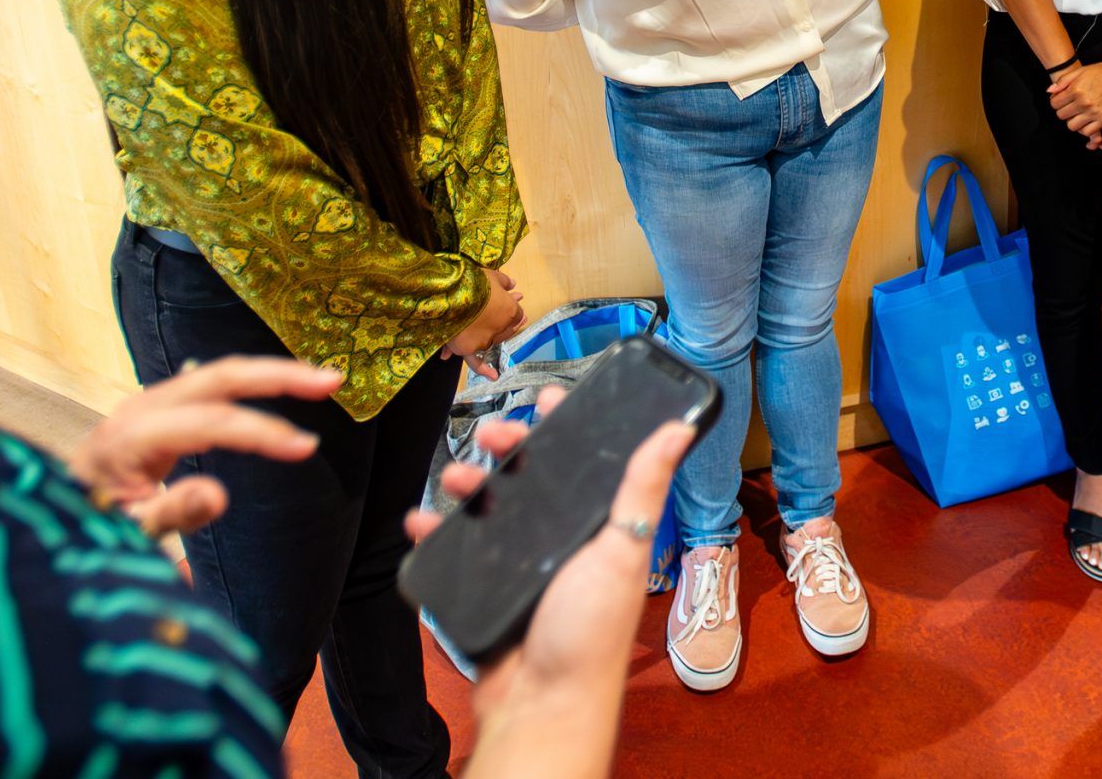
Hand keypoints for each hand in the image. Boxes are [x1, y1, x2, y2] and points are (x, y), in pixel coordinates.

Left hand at [68, 356, 338, 536]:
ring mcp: (150, 400)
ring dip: (271, 373)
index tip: (306, 450)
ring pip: (219, 372)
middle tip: (332, 381)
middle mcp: (142, 406)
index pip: (211, 423)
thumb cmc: (87, 527)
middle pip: (220, 376)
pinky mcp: (159, 405)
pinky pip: (211, 384)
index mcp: (132, 437)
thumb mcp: (124, 533)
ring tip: (322, 381)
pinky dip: (251, 383)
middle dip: (278, 375)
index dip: (261, 432)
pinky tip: (282, 386)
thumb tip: (220, 495)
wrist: (51, 509)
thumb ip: (169, 513)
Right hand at [407, 389, 697, 773]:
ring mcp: (522, 564)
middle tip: (492, 432)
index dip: (568, 427)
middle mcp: (562, 540)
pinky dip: (435, 533)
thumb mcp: (621, 551)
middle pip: (531, 477)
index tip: (550, 397)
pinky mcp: (486, 588)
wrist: (541, 704)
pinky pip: (457, 551)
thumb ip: (642, 489)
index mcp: (599, 527)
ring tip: (454, 477)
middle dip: (509, 447)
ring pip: (490, 507)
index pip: (585, 463)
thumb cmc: (591, 633)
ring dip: (469, 484)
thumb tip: (679, 432)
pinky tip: (422, 522)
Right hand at [450, 268, 527, 379]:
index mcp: (509, 311)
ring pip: (493, 343)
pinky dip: (483, 368)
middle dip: (510, 319)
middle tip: (509, 316)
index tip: (517, 296)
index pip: (517, 312)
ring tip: (508, 346)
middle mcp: (499, 330)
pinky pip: (475, 361)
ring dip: (496, 342)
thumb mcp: (490, 275)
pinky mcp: (467, 348)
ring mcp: (484, 340)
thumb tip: (512, 283)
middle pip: (507, 327)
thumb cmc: (472, 281)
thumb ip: (503, 281)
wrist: (448, 294)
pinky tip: (493, 376)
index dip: (516, 303)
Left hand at [1048, 58, 1101, 134]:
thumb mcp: (1081, 71)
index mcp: (1075, 89)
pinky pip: (1088, 131)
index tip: (1061, 101)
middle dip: (1063, 112)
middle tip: (1069, 108)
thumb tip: (1050, 91)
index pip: (1054, 103)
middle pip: (1062, 116)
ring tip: (1078, 115)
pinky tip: (1088, 120)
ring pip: (1073, 126)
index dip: (1055, 102)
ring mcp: (1094, 112)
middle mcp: (1083, 102)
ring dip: (1073, 121)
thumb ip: (1063, 81)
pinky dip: (1086, 128)